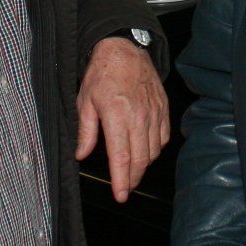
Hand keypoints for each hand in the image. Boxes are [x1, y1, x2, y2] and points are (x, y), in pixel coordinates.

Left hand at [76, 35, 168, 200]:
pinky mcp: (163, 109)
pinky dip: (155, 149)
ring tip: (133, 171)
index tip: (120, 195)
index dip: (121, 180)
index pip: (121, 157)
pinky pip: (163, 138)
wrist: (125, 50)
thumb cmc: (102, 73)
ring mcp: (154, 113)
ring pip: (153, 151)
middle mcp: (139, 116)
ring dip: (143, 166)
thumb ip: (85, 131)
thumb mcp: (84, 101)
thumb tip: (82, 154)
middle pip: (140, 159)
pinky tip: (145, 151)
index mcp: (117, 115)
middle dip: (133, 178)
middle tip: (125, 187)